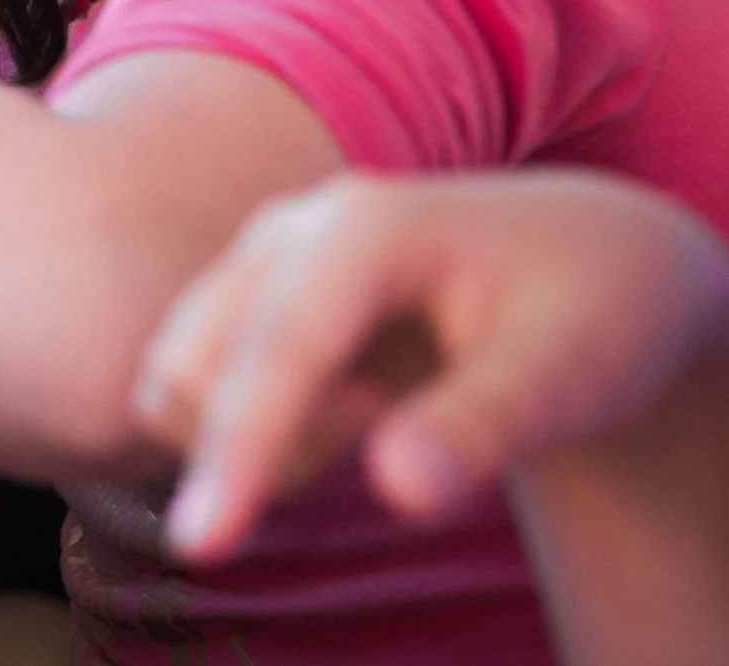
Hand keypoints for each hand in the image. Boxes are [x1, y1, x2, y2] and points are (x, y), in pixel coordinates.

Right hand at [134, 170, 728, 562]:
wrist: (586, 264)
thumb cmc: (591, 314)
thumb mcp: (568, 374)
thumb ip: (480, 427)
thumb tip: (396, 491)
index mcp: (367, 227)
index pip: (281, 349)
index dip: (239, 447)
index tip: (202, 544)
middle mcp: (290, 228)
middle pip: (201, 367)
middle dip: (266, 444)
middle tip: (397, 426)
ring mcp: (260, 256)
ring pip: (180, 377)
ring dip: (255, 437)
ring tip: (378, 412)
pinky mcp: (246, 292)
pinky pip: (194, 383)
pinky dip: (252, 427)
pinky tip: (349, 405)